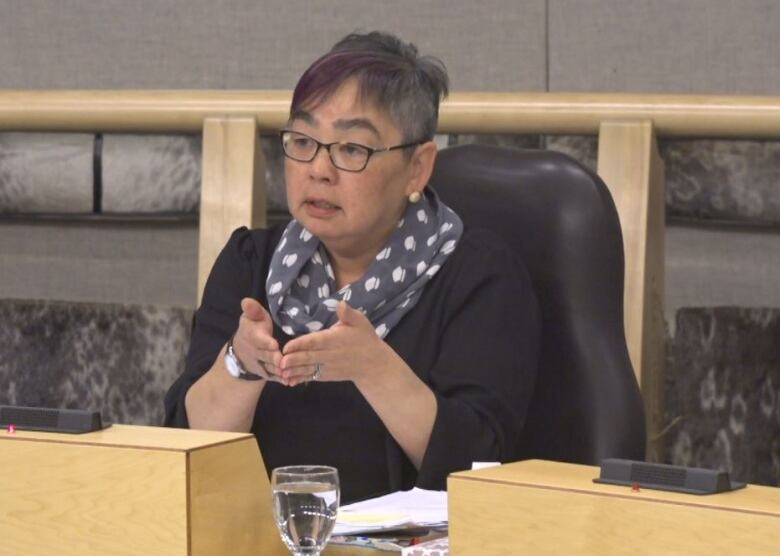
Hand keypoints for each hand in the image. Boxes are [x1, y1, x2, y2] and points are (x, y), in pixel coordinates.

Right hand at [233, 297, 283, 380]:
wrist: (243, 350)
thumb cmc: (253, 328)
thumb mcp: (252, 316)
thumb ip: (252, 310)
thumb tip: (246, 301)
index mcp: (251, 335)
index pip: (258, 339)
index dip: (265, 342)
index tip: (273, 345)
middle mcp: (254, 352)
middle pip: (265, 356)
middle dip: (274, 359)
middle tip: (283, 360)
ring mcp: (260, 364)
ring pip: (270, 368)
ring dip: (279, 372)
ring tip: (289, 373)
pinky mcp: (266, 373)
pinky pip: (274, 377)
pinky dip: (281, 380)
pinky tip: (291, 382)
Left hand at [279, 302, 393, 386]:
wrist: (373, 364)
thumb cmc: (365, 339)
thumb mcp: (361, 322)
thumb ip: (349, 314)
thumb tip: (341, 304)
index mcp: (335, 339)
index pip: (315, 341)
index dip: (300, 344)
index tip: (287, 347)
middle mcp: (330, 354)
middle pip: (309, 357)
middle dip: (294, 360)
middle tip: (279, 362)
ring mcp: (328, 367)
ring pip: (309, 368)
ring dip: (294, 371)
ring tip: (280, 373)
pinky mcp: (327, 375)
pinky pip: (312, 377)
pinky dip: (301, 379)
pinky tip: (289, 381)